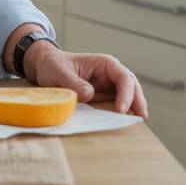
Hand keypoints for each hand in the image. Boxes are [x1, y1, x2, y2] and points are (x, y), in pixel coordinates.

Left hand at [25, 42, 148, 118]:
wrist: (44, 66)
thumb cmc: (52, 65)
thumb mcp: (60, 72)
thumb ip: (74, 83)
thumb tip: (90, 95)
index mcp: (104, 63)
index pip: (123, 77)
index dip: (126, 93)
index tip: (121, 110)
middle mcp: (110, 74)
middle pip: (132, 86)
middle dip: (138, 101)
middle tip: (141, 118)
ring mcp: (108, 85)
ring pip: (129, 95)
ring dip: (134, 106)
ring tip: (139, 121)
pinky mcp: (103, 95)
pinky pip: (118, 103)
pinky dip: (124, 111)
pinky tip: (126, 120)